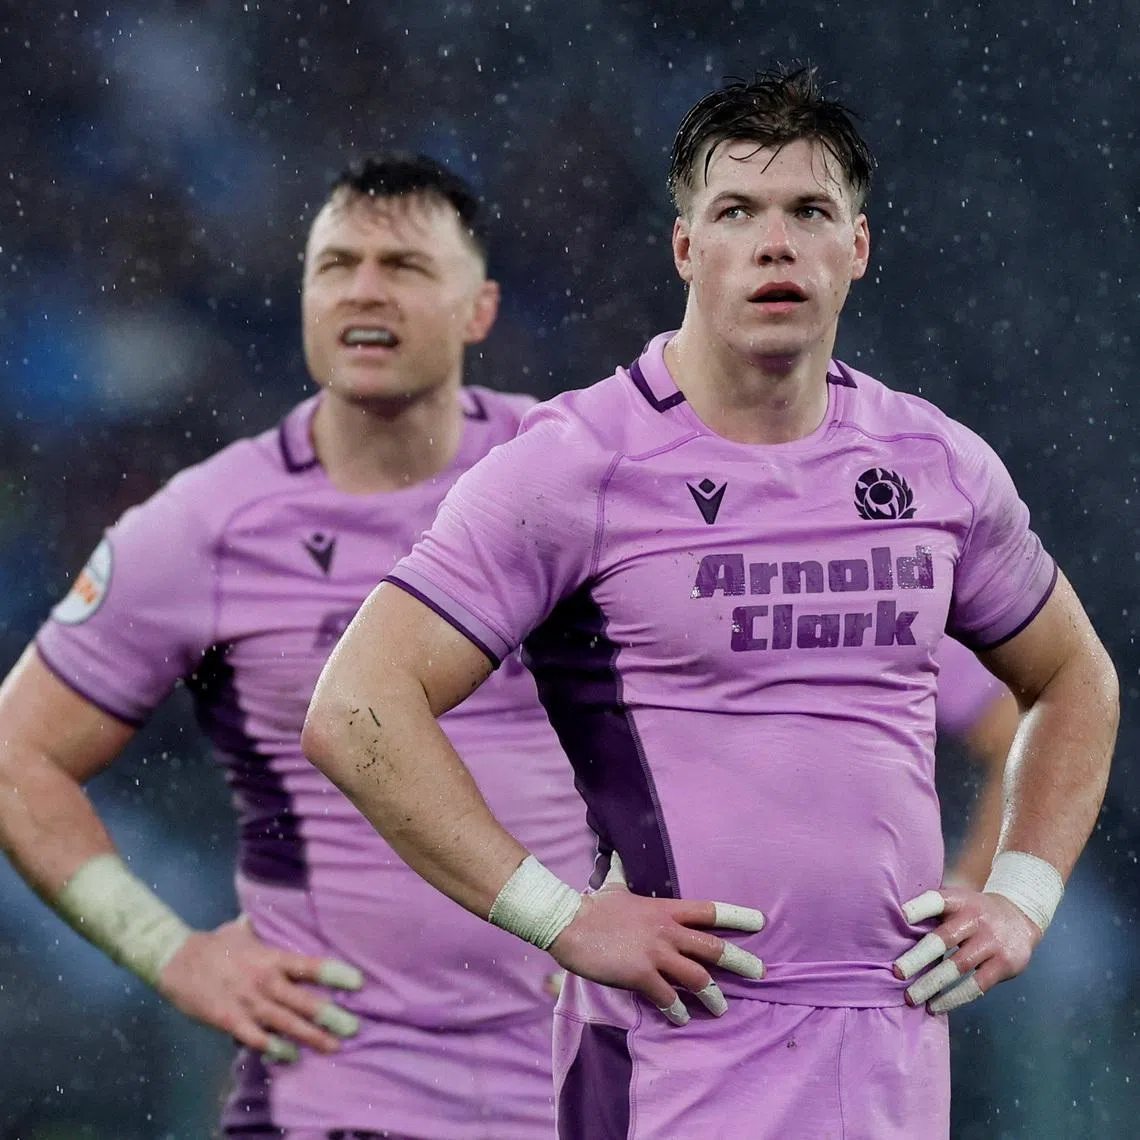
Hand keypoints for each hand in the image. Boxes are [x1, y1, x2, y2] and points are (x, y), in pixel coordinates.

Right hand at [157, 916, 363, 1061]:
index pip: (309, 966)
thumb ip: (259, 929)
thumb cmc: (212, 944)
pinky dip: (274, 1048)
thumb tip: (263, 917)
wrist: (176, 961)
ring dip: (310, 1036)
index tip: (358, 982)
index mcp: (270, 957)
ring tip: (332, 1046)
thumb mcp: (241, 930)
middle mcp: (264, 981)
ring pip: (285, 1023)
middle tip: (354, 1027)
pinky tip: (290, 1056)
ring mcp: (248, 1003)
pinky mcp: (230, 1021)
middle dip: (330, 1015)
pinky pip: (257, 1038)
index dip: (335, 974)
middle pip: (303, 1000)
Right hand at [547, 855, 764, 1025]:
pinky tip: (679, 1018)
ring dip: (712, 996)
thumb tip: (615, 855)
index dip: (737, 916)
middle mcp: (667, 931)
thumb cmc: (592, 906)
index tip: (760, 922)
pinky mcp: (640, 975)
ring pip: (697, 978)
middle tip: (761, 973)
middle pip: (714, 948)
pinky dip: (675, 1010)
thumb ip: (621, 873)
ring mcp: (655, 954)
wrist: (568, 923)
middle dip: (741, 962)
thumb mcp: (614, 886)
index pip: (709, 911)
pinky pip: (666, 998)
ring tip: (720, 1008)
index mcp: (665, 910)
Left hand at [892, 886, 1042, 1013]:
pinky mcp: (1004, 964)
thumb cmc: (973, 912)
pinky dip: (954, 998)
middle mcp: (975, 919)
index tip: (901, 916)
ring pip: (958, 966)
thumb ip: (932, 912)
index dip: (920, 907)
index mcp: (959, 900)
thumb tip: (890, 927)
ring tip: (911, 998)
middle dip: (918, 957)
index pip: (937, 900)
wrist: (1019, 917)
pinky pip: (977, 985)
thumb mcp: (957, 901)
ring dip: (932, 984)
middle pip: (944, 939)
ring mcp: (991, 942)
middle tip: (896, 972)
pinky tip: (936, 1006)